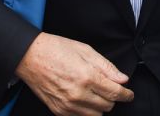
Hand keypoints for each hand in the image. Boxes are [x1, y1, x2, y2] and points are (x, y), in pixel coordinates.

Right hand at [16, 33, 132, 115]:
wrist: (30, 57)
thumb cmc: (57, 49)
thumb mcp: (85, 50)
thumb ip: (106, 66)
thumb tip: (122, 79)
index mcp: (87, 76)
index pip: (115, 93)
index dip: (126, 95)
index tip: (129, 94)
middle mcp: (78, 94)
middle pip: (108, 106)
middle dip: (112, 98)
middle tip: (108, 88)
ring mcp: (68, 105)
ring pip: (96, 115)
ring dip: (100, 106)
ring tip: (95, 93)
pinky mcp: (59, 111)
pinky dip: (87, 111)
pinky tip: (84, 99)